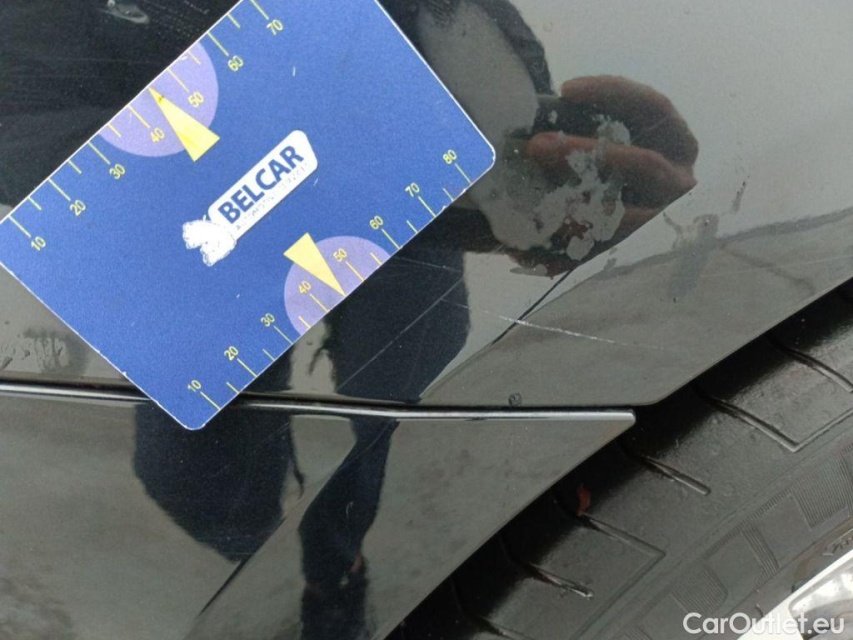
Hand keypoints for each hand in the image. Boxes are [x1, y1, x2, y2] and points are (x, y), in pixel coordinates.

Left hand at [511, 76, 697, 274]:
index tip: (566, 90)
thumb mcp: (619, 148)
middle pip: (641, 164)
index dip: (613, 94)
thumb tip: (534, 118)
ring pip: (624, 218)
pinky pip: (599, 255)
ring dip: (576, 210)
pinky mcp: (634, 256)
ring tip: (533, 206)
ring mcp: (663, 222)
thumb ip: (590, 131)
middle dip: (585, 153)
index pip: (654, 109)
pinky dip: (562, 252)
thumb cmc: (619, 175)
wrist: (644, 237)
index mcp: (677, 145)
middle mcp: (679, 182)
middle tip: (536, 146)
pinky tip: (525, 251)